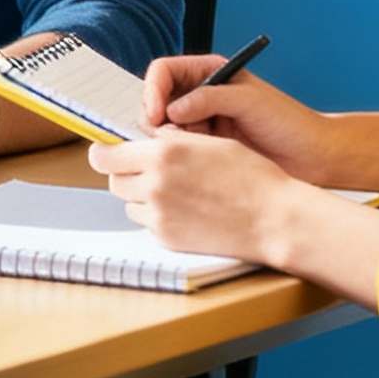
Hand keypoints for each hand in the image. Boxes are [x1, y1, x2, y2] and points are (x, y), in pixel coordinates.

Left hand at [91, 126, 378, 305]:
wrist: (274, 219)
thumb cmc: (251, 177)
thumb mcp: (209, 142)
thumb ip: (170, 140)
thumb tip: (144, 139)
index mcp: (163, 155)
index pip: (106, 155)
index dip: (104, 152)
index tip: (107, 151)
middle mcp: (154, 185)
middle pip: (114, 180)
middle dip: (125, 173)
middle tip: (148, 169)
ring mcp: (160, 216)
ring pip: (129, 203)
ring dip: (141, 195)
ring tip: (174, 189)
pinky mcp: (168, 239)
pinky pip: (148, 223)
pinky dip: (158, 215)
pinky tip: (186, 209)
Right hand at [141, 53, 333, 180]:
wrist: (312, 157)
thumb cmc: (290, 122)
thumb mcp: (250, 101)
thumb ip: (210, 98)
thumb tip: (173, 109)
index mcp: (210, 73)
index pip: (164, 72)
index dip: (154, 90)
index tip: (156, 114)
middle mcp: (201, 95)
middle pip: (157, 100)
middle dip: (159, 119)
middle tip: (171, 137)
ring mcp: (202, 123)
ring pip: (164, 129)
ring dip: (172, 140)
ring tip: (196, 149)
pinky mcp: (205, 148)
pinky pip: (179, 150)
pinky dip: (182, 156)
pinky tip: (201, 160)